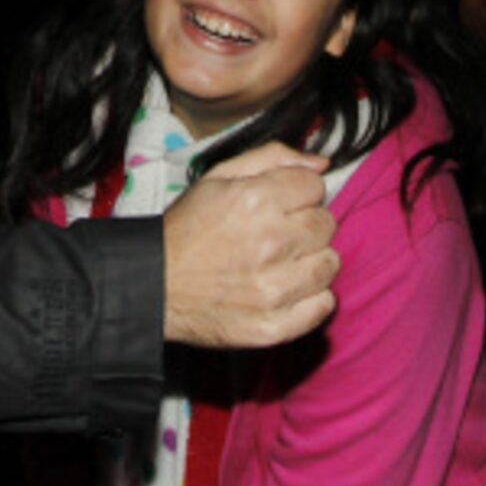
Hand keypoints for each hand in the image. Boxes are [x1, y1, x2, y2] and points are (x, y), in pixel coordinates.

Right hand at [163, 144, 337, 346]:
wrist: (155, 284)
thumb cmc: (189, 227)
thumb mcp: (219, 176)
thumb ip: (273, 158)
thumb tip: (322, 163)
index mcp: (257, 200)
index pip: (315, 186)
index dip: (298, 191)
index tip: (280, 203)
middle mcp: (271, 243)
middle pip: (326, 223)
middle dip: (306, 222)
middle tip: (278, 231)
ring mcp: (274, 290)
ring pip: (330, 263)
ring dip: (311, 259)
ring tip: (283, 260)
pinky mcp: (274, 327)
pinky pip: (324, 305)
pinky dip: (311, 297)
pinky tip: (287, 288)